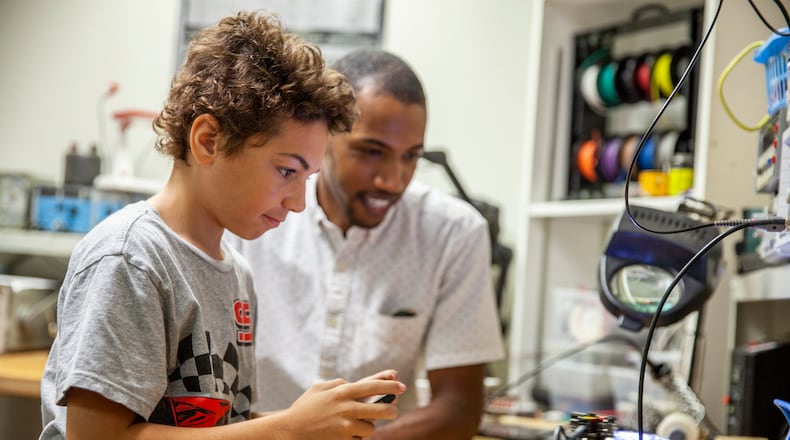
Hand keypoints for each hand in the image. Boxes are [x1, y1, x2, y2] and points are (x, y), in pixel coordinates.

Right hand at [276, 376, 404, 439]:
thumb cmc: (304, 408)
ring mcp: (345, 425)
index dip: (390, 384)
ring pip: (371, 427)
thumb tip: (352, 384)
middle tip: (393, 410)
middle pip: (381, 408)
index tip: (402, 384)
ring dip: (369, 427)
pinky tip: (350, 434)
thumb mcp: (319, 388)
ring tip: (361, 425)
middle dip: (391, 410)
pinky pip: (360, 439)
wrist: (289, 430)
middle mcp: (346, 407)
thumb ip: (337, 384)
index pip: (372, 385)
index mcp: (342, 391)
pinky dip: (358, 437)